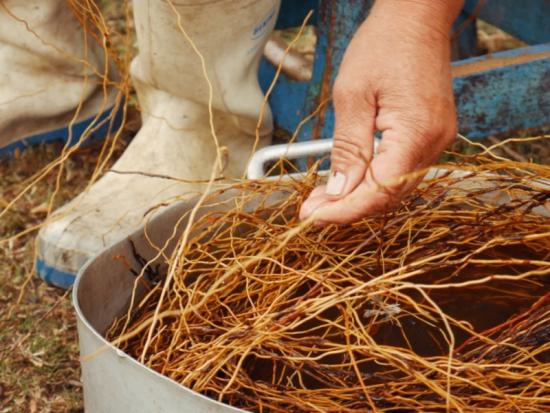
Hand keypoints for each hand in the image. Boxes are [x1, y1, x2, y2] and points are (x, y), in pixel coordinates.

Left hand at [300, 0, 462, 223]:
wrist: (416, 17)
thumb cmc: (383, 45)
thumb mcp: (353, 96)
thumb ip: (348, 149)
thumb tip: (339, 192)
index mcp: (416, 133)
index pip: (378, 192)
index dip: (343, 210)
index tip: (311, 216)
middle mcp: (434, 143)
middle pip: (389, 196)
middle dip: (347, 208)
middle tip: (311, 208)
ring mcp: (437, 140)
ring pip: (395, 188)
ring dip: (359, 196)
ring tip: (324, 197)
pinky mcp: (431, 135)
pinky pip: (401, 171)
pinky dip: (374, 181)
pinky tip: (349, 180)